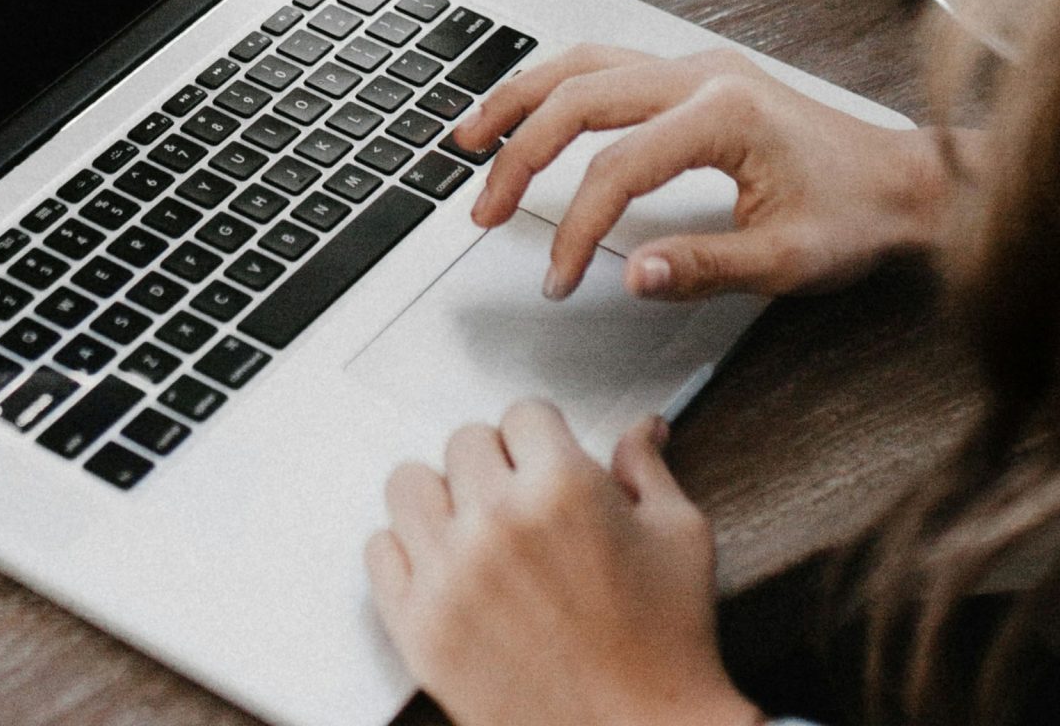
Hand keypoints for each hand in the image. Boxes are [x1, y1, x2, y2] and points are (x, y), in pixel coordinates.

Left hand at [366, 403, 760, 725]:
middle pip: (464, 442)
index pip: (523, 412)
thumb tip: (641, 428)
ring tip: (475, 528)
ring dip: (443, 498)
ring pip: (409, 484)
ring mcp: (449, 575)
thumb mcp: (680, 538)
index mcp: (562, 487)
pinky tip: (445, 568)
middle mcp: (497, 521)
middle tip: (522, 502)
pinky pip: (379, 551)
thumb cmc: (667, 647)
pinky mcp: (419, 627)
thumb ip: (646, 469)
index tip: (548, 460)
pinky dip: (408, 552)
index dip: (544, 437)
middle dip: (498, 464)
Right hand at [455, 45, 962, 302]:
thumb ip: (703, 266)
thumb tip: (631, 274)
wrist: (908, 181)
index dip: (576, 228)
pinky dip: (557, 88)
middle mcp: (703, 74)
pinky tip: (531, 112)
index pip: (616, 168)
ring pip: (584, 64)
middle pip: (579, 97)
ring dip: (522, 100)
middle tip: (484, 209)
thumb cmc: (859, 216)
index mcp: (724, 114)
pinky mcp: (698, 75)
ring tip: (472, 139)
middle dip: (520, 154)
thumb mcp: (787, 260)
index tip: (559, 277)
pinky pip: (607, 65)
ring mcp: (698, 67)